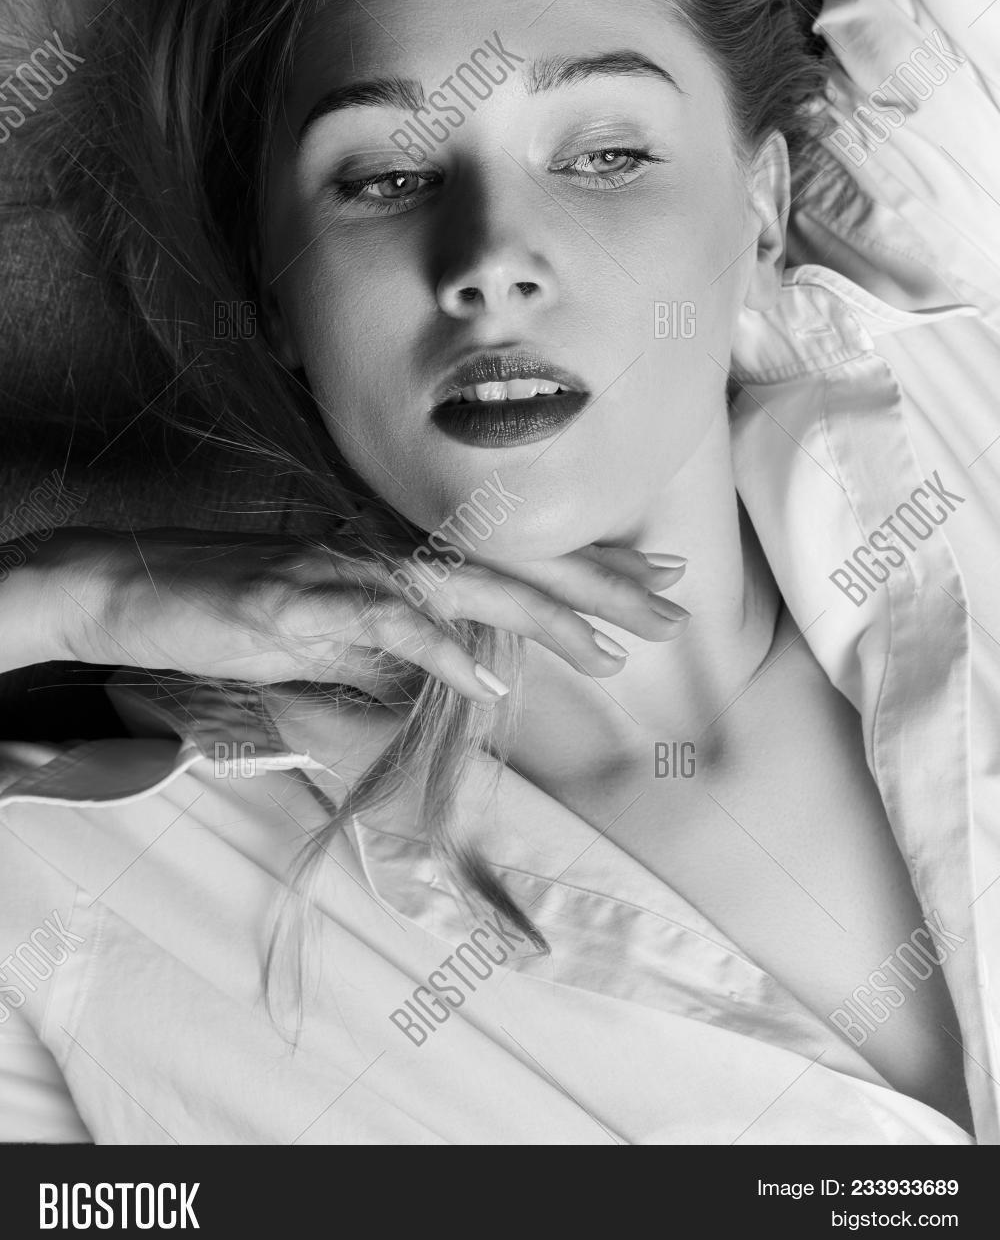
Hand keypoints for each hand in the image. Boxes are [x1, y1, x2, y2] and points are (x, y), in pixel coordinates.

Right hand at [51, 527, 688, 707]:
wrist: (134, 587)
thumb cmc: (229, 613)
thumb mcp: (327, 641)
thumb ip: (392, 656)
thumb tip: (455, 680)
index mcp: (394, 563)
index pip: (505, 563)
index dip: (582, 569)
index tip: (654, 579)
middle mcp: (382, 554)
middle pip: (507, 565)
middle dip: (594, 587)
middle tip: (670, 606)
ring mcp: (343, 571)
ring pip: (460, 584)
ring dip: (538, 616)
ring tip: (606, 648)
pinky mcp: (299, 597)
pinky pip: (383, 625)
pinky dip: (439, 652)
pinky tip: (488, 685)